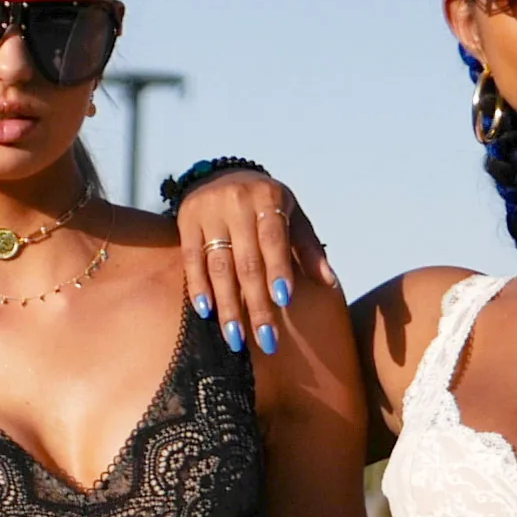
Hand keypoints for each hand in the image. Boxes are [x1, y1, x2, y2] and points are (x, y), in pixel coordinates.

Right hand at [169, 169, 330, 356]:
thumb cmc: (266, 204)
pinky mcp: (186, 221)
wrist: (224, 175)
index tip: (283, 301)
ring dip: (227, 306)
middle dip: (256, 304)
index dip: (278, 269)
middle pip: (247, 261)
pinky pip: (192, 260)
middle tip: (267, 341)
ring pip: (219, 266)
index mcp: (269, 198)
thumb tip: (330, 282)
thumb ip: (309, 247)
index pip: (273, 239)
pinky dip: (198, 287)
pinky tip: (206, 312)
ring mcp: (208, 211)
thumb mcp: (293, 215)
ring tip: (236, 339)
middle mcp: (237, 202)